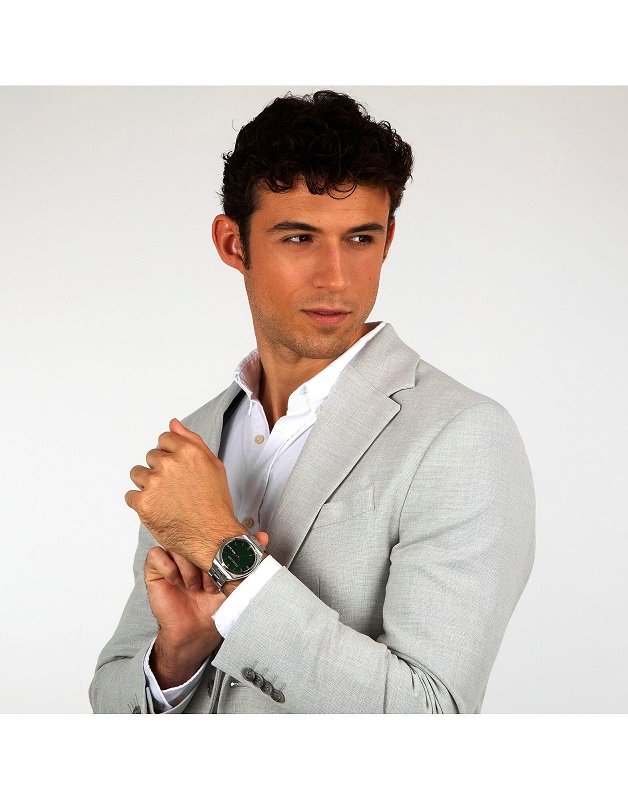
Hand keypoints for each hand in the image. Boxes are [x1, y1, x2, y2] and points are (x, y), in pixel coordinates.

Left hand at [126, 418, 242, 569]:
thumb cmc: (215, 504)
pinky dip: (140, 503)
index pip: (164, 439)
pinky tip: (157, 509)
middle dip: (159, 470)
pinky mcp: (143, 504)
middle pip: (150, 456)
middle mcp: (169, 465)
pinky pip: (130, 496)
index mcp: (187, 452)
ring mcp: (154, 484)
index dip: (170, 454)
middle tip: (174, 487)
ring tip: (164, 498)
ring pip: (137, 474)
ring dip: (147, 484)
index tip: (175, 467)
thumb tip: (173, 423)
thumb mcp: (213, 465)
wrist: (212, 536)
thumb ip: (191, 440)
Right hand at [146, 532, 268, 687]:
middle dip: (203, 557)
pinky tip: (178, 583)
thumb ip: (248, 558)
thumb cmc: (213, 607)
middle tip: (213, 578)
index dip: (216, 546)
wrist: (196, 631)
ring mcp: (171, 559)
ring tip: (196, 586)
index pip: (207, 531)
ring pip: (175, 545)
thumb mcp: (235, 581)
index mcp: (204, 550)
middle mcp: (188, 552)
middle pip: (191, 536)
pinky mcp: (155, 570)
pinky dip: (169, 568)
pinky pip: (156, 555)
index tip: (226, 562)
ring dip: (188, 567)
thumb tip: (263, 536)